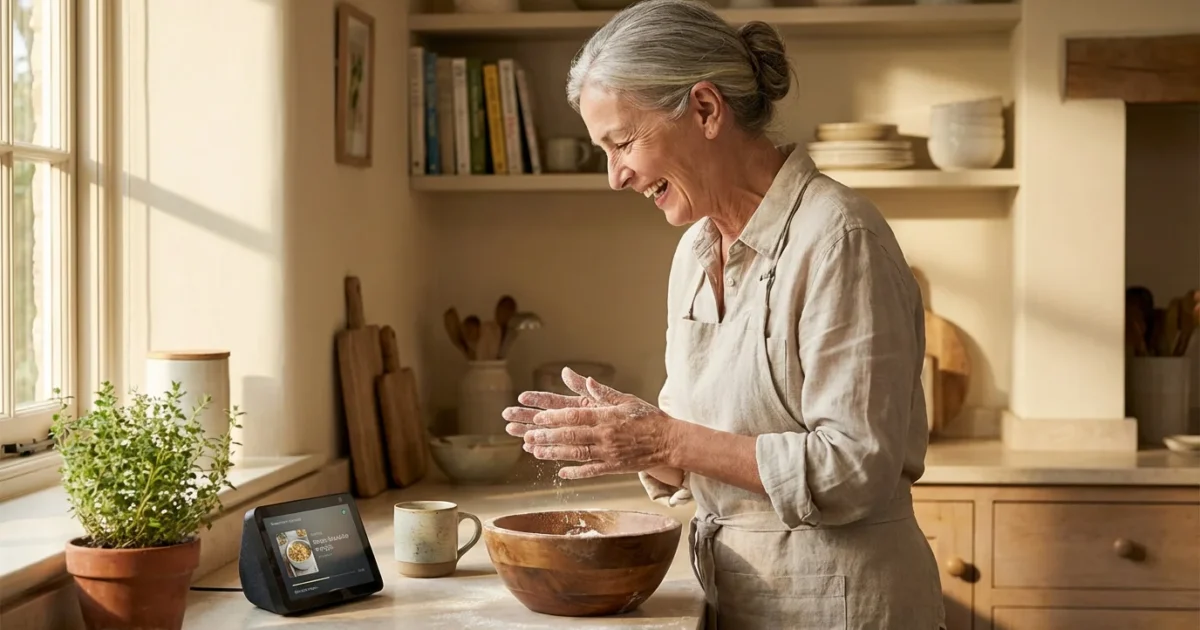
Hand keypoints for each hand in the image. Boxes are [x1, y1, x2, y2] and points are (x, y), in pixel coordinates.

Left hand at [502, 367, 678, 478]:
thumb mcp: (626, 400)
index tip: (537, 418)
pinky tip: (560, 472)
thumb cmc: (648, 417)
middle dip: (546, 436)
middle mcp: (605, 436)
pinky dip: (575, 472)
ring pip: (576, 454)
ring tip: (535, 451)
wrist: (670, 441)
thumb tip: (586, 380)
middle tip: (528, 435)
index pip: (575, 416)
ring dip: (553, 453)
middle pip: (570, 436)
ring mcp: (609, 453)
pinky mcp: (614, 467)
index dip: (554, 418)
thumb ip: (603, 392)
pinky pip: (591, 470)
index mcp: (607, 417)